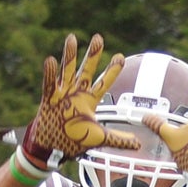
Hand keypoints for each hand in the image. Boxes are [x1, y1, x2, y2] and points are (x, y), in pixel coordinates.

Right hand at [21, 33, 138, 167]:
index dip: (112, 71)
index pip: (103, 82)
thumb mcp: (99, 138)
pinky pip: (49, 84)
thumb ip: (118, 139)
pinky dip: (50, 73)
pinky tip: (51, 60)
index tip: (120, 57)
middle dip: (92, 55)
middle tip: (98, 38)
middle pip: (86, 70)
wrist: (54, 148)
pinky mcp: (49, 99)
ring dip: (69, 55)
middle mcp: (77, 93)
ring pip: (67, 71)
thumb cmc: (74, 141)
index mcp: (89, 100)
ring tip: (72, 38)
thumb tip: (138, 144)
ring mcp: (62, 95)